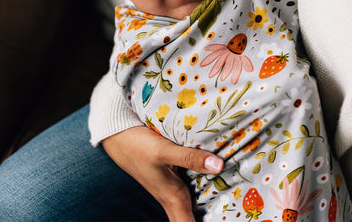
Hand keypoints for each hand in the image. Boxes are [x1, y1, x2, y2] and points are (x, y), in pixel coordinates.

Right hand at [102, 126, 223, 221]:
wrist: (119, 137)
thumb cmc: (139, 147)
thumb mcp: (164, 151)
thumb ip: (190, 159)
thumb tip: (219, 166)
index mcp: (173, 199)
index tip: (226, 221)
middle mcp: (173, 197)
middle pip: (192, 218)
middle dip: (211, 215)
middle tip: (232, 208)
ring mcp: (171, 187)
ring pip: (193, 202)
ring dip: (209, 201)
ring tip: (231, 193)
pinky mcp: (171, 176)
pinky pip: (191, 186)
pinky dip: (204, 184)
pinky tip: (215, 173)